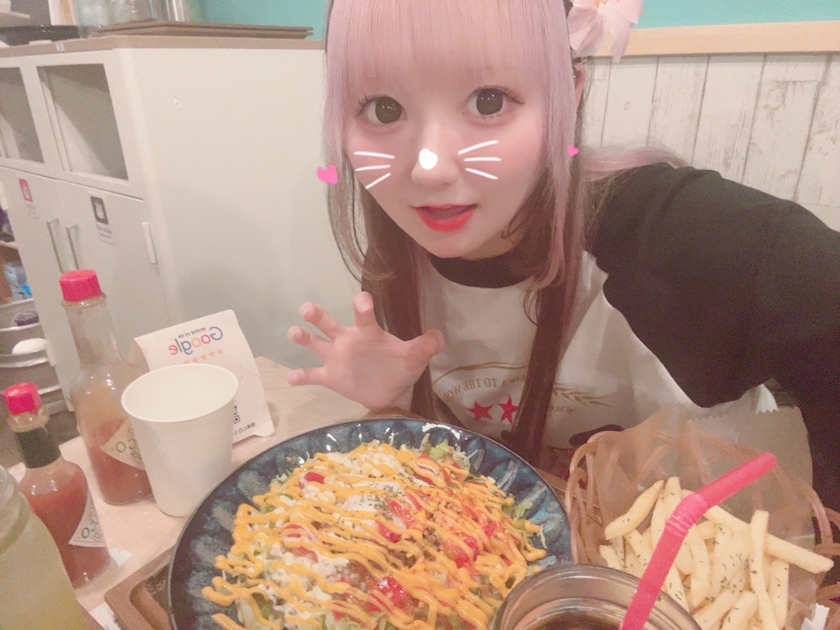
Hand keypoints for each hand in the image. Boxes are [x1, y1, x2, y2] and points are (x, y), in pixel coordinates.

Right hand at [286, 292, 443, 410]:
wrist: (389, 392)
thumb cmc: (398, 367)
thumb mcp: (414, 357)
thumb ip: (425, 346)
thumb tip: (440, 336)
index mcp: (367, 333)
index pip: (363, 315)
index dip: (363, 307)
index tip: (362, 302)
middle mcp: (347, 341)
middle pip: (329, 324)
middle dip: (317, 316)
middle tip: (306, 308)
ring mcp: (336, 358)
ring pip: (315, 344)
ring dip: (304, 338)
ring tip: (294, 332)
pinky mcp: (330, 377)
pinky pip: (313, 375)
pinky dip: (302, 376)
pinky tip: (291, 378)